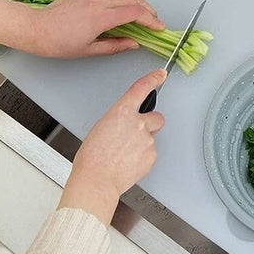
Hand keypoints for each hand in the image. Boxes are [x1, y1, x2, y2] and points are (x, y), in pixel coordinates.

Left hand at [31, 0, 164, 57]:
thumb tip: (134, 44)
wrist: (36, 28)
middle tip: (154, 22)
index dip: (151, 20)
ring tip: (143, 13)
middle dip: (149, 9)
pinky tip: (125, 7)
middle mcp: (99, 1)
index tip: (159, 28)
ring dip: (139, 0)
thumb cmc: (58, 43)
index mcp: (100, 17)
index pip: (135, 13)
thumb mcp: (90, 50)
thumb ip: (116, 46)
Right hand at [58, 69, 165, 224]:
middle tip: (134, 136)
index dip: (153, 79)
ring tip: (124, 153)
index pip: (141, 89)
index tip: (160, 75)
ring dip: (142, 142)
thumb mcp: (102, 127)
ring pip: (152, 137)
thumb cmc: (92, 156)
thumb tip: (128, 125)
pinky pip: (150, 152)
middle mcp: (138, 123)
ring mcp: (147, 140)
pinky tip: (128, 162)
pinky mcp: (152, 155)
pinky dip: (142, 156)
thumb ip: (120, 121)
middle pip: (156, 117)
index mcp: (122, 112)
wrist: (97, 179)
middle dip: (149, 124)